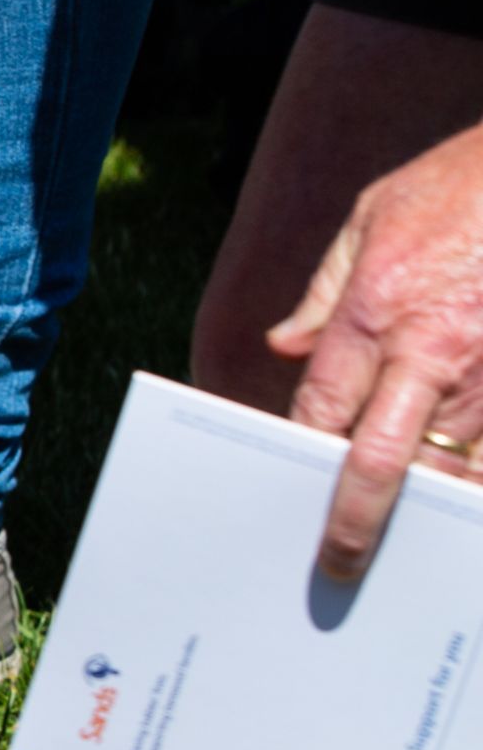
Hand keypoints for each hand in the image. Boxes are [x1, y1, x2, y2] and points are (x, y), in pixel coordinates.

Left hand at [272, 121, 482, 579]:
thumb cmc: (456, 187)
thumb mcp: (370, 217)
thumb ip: (325, 292)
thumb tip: (286, 345)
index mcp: (377, 312)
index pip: (324, 406)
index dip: (303, 455)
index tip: (289, 491)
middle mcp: (432, 351)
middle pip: (384, 457)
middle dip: (359, 518)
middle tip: (340, 561)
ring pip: (453, 464)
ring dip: (427, 506)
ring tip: (406, 547)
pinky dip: (480, 477)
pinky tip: (461, 498)